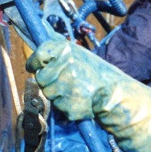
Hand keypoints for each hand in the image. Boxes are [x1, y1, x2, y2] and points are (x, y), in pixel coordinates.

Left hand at [27, 39, 150, 151]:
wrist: (115, 94)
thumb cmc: (96, 72)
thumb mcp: (78, 53)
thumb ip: (57, 50)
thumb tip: (36, 43)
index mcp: (64, 50)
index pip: (38, 56)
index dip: (35, 63)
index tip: (35, 66)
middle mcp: (62, 66)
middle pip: (41, 78)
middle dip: (50, 82)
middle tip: (67, 81)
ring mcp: (64, 87)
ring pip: (49, 94)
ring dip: (59, 95)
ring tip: (76, 90)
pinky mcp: (67, 106)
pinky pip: (59, 108)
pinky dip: (67, 106)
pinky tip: (79, 100)